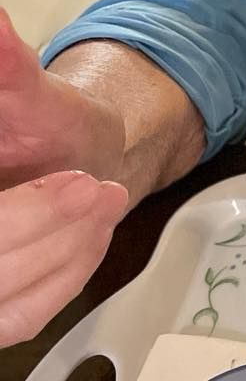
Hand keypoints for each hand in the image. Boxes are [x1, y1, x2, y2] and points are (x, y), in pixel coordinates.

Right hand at [0, 8, 130, 345]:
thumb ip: (8, 64)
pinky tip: (88, 233)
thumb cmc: (42, 124)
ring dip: (63, 251)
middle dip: (43, 227)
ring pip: (3, 303)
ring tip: (101, 202)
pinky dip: (66, 274)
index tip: (79, 183)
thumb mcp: (26, 88)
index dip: (25, 212)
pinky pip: (20, 316)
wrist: (73, 153)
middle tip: (98, 190)